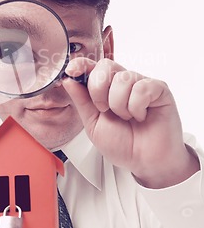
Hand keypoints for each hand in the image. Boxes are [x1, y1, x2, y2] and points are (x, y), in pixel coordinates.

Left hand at [63, 58, 198, 187]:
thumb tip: (68, 80)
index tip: (72, 71)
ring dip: (119, 104)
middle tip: (104, 110)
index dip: (81, 64)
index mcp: (107, 88)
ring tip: (127, 117)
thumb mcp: (93, 124)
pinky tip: (141, 116)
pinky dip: (136, 106)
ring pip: (122, 78)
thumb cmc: (123, 144)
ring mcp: (142, 83)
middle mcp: (124, 82)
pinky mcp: (159, 89)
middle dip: (98, 89)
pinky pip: (141, 87)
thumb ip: (82, 101)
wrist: (145, 162)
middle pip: (106, 65)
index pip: (93, 66)